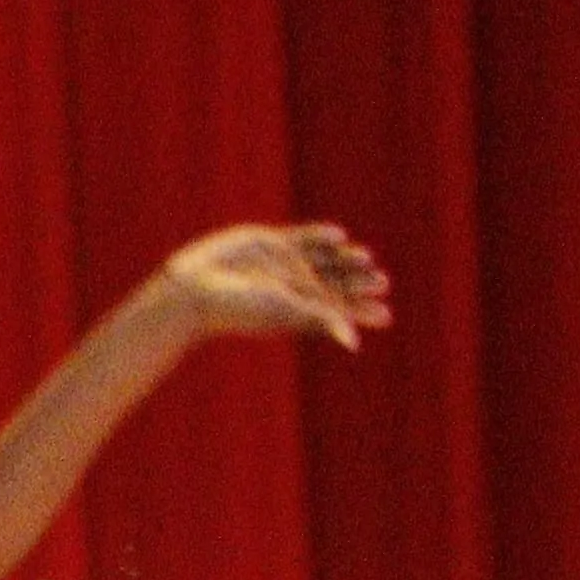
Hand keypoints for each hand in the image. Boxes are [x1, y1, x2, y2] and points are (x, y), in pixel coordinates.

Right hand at [149, 223, 392, 351]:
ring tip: (365, 258)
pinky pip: (299, 238)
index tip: (385, 315)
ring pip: (321, 260)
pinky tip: (339, 236)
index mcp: (296, 310)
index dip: (360, 313)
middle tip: (381, 282)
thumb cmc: (239, 309)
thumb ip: (321, 320)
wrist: (195, 290)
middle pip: (333, 285)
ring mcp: (280, 265)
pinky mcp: (265, 243)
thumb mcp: (284, 312)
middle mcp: (290, 288)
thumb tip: (354, 344)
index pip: (335, 312)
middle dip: (357, 284)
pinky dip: (319, 237)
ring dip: (344, 259)